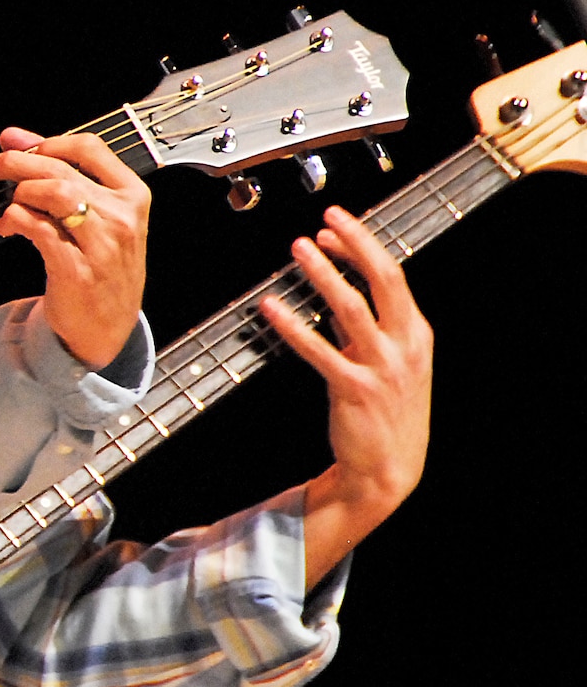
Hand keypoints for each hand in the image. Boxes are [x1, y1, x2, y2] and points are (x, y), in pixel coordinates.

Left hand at [0, 128, 150, 368]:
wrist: (106, 330)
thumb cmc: (99, 268)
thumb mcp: (98, 218)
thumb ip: (63, 177)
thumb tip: (14, 138)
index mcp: (132, 196)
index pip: (89, 148)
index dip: (47, 141)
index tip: (16, 145)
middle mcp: (122, 217)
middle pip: (62, 169)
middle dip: (18, 162)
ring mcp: (102, 245)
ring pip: (54, 194)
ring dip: (20, 193)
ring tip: (8, 205)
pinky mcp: (77, 270)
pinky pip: (39, 229)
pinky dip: (15, 220)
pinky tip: (7, 227)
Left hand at [261, 205, 432, 580]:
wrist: (388, 468)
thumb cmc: (384, 411)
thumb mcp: (388, 362)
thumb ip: (365, 327)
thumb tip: (336, 287)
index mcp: (415, 333)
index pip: (391, 276)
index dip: (362, 246)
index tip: (332, 226)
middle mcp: (404, 345)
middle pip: (383, 279)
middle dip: (355, 243)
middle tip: (325, 219)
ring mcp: (382, 367)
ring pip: (352, 307)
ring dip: (324, 274)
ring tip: (299, 249)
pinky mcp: (354, 389)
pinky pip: (318, 349)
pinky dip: (293, 325)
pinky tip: (271, 307)